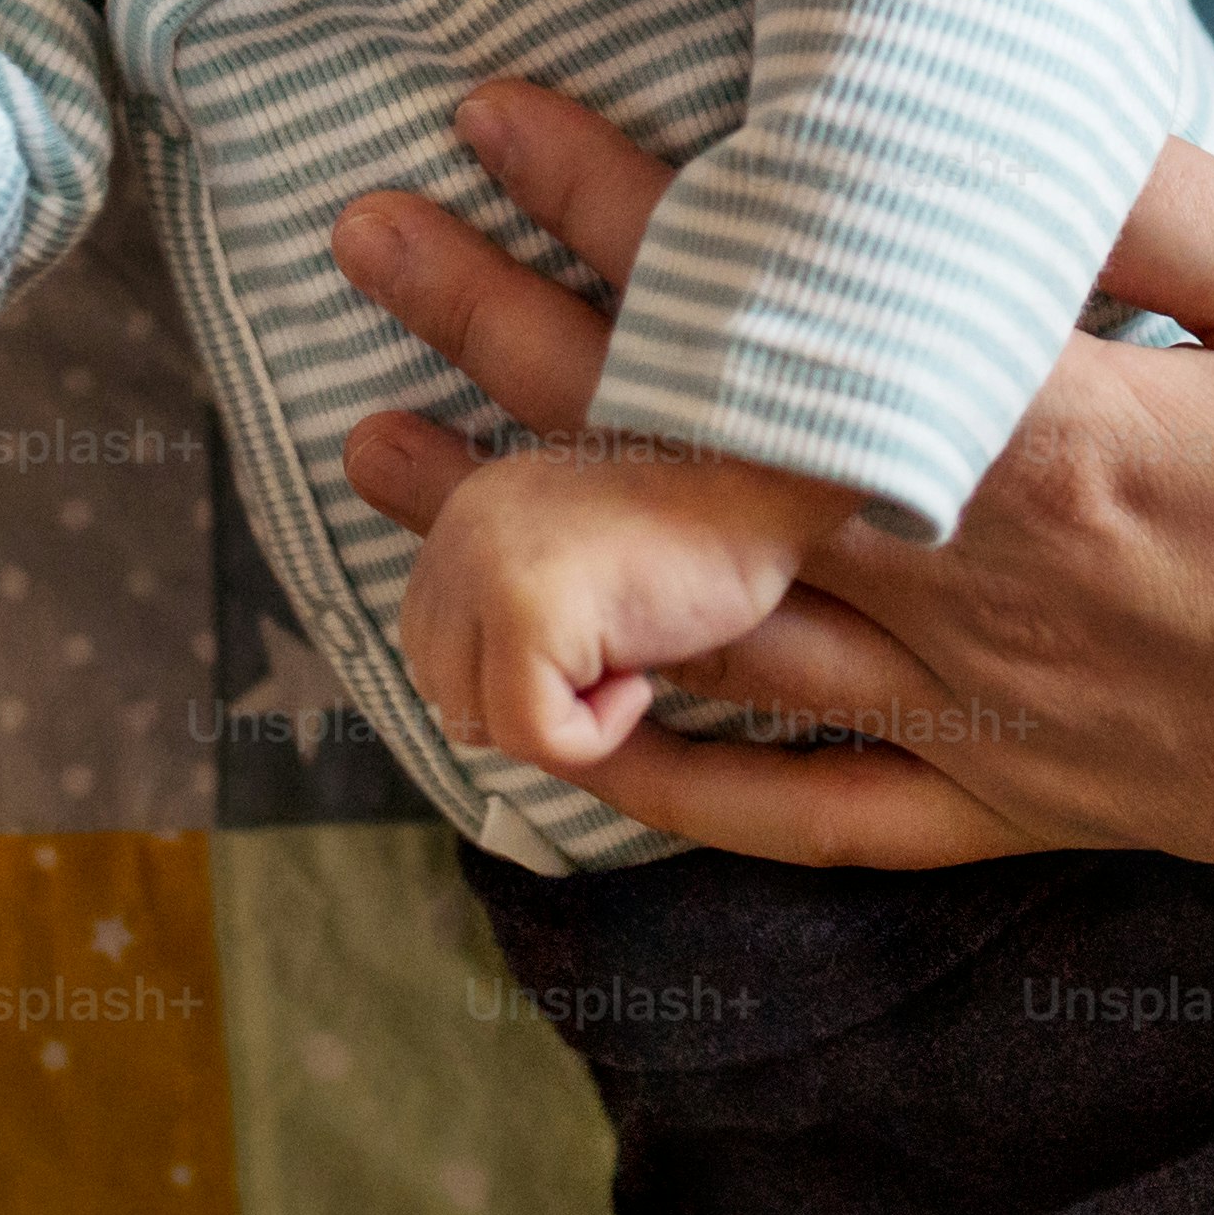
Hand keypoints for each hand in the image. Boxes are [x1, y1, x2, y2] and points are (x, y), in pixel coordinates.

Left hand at [339, 88, 1213, 1214]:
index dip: (627, 203)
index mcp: (1063, 444)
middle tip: (368, 239)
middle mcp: (989, 594)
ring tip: (379, 455)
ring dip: (530, 540)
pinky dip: (661, 777)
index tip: (504, 110)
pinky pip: (801, 813)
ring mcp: (993, 723)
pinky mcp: (1021, 812)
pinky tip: (548, 720)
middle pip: (696, 462)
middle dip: (511, 340)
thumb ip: (1145, 210)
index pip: (783, 312)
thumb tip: (988, 108)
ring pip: (701, 631)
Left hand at [392, 437, 860, 777]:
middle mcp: (460, 529)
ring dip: (567, 717)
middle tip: (622, 657)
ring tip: (634, 656)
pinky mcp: (527, 611)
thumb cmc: (709, 532)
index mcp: (468, 510)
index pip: (434, 649)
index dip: (519, 675)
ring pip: (482, 721)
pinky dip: (598, 734)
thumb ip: (519, 594)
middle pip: (447, 692)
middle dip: (533, 703)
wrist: (779, 479)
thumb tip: (474, 700)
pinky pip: (536, 736)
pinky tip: (646, 677)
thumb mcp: (588, 552)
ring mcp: (487, 566)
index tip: (601, 642)